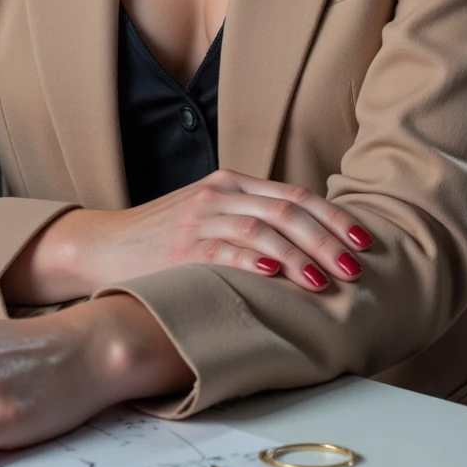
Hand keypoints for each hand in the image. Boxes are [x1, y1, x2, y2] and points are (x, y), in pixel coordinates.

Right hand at [72, 168, 374, 294]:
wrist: (103, 245)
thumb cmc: (164, 237)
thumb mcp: (211, 216)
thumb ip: (252, 221)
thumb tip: (310, 248)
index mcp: (233, 184)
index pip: (294, 196)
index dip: (333, 218)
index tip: (363, 241)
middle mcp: (220, 195)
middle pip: (286, 212)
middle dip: (326, 241)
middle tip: (355, 268)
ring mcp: (199, 219)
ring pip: (261, 230)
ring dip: (298, 257)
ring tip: (324, 282)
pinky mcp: (179, 247)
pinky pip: (222, 250)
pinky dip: (251, 261)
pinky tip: (273, 275)